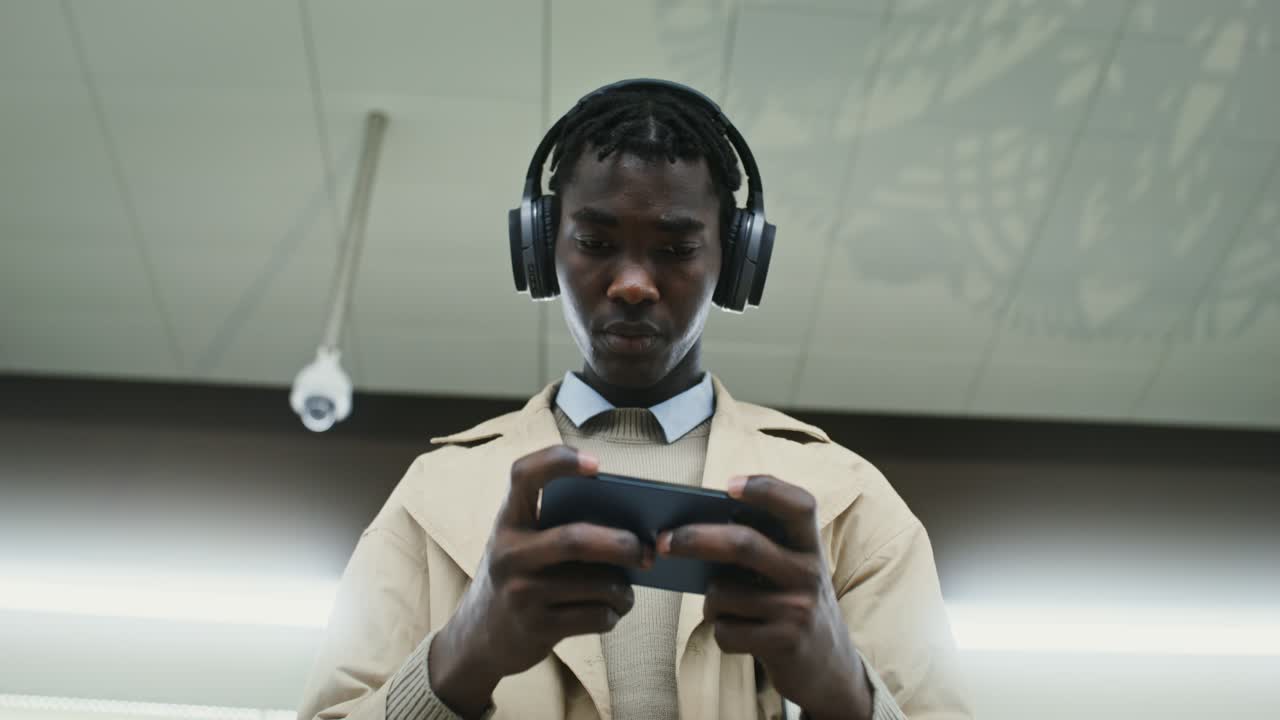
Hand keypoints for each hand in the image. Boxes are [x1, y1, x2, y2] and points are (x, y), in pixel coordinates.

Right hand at [429, 445, 653, 717]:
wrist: (480, 637)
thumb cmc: (518, 577)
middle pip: (576, 540)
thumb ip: (555, 527)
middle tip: (647, 551)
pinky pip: (595, 616)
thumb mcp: (521, 544)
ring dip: (624, 588)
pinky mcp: (537, 628)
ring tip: (628, 589)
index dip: (558, 461)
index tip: (596, 464)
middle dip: (622, 545)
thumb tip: (628, 524)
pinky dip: (613, 613)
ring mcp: (521, 593)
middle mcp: (509, 553)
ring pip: (596, 585)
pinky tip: (611, 610)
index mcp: (508, 521)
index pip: (524, 476)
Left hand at [657, 475, 872, 719]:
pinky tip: (739, 632)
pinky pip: (725, 631)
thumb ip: (760, 547)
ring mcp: (798, 609)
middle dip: (695, 539)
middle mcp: (809, 574)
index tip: (729, 485)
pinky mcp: (785, 643)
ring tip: (724, 608)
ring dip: (710, 602)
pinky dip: (720, 631)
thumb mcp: (790, 570)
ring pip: (722, 593)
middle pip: (743, 544)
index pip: (799, 505)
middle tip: (663, 541)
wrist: (829, 666)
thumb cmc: (791, 604)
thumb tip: (693, 531)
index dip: (766, 489)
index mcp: (810, 546)